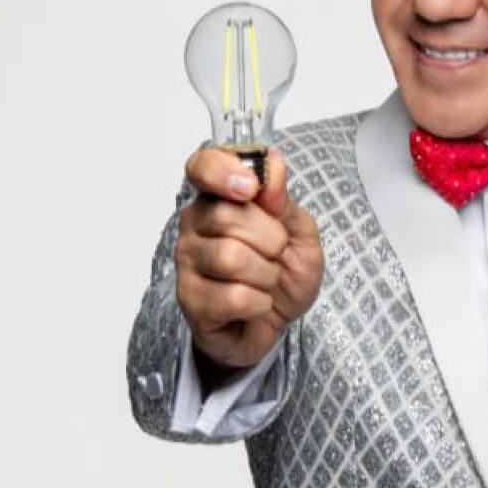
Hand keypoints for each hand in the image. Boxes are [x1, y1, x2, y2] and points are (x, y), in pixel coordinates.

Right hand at [174, 147, 322, 373]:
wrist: (277, 321)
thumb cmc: (284, 271)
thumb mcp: (300, 232)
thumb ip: (284, 200)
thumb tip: (272, 169)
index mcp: (219, 198)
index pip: (202, 166)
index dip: (222, 170)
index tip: (250, 187)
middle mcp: (195, 225)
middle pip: (227, 216)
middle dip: (271, 239)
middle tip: (276, 254)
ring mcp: (188, 263)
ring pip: (231, 258)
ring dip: (266, 274)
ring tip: (266, 281)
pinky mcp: (191, 301)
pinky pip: (234, 297)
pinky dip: (259, 303)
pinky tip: (255, 304)